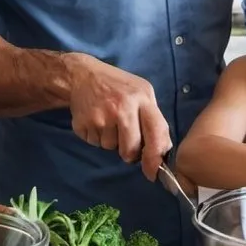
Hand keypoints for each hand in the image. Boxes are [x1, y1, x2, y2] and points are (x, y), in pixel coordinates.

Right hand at [65, 54, 171, 180]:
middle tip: (125, 137)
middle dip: (129, 152)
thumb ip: (153, 118)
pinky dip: (96, 136)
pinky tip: (96, 119)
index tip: (153, 170)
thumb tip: (163, 149)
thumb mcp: (142, 92)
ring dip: (111, 140)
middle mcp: (122, 108)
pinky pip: (95, 143)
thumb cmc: (118, 86)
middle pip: (130, 149)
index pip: (156, 132)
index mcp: (141, 98)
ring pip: (110, 148)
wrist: (83, 75)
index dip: (156, 155)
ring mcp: (101, 117)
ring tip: (108, 120)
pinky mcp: (83, 124)